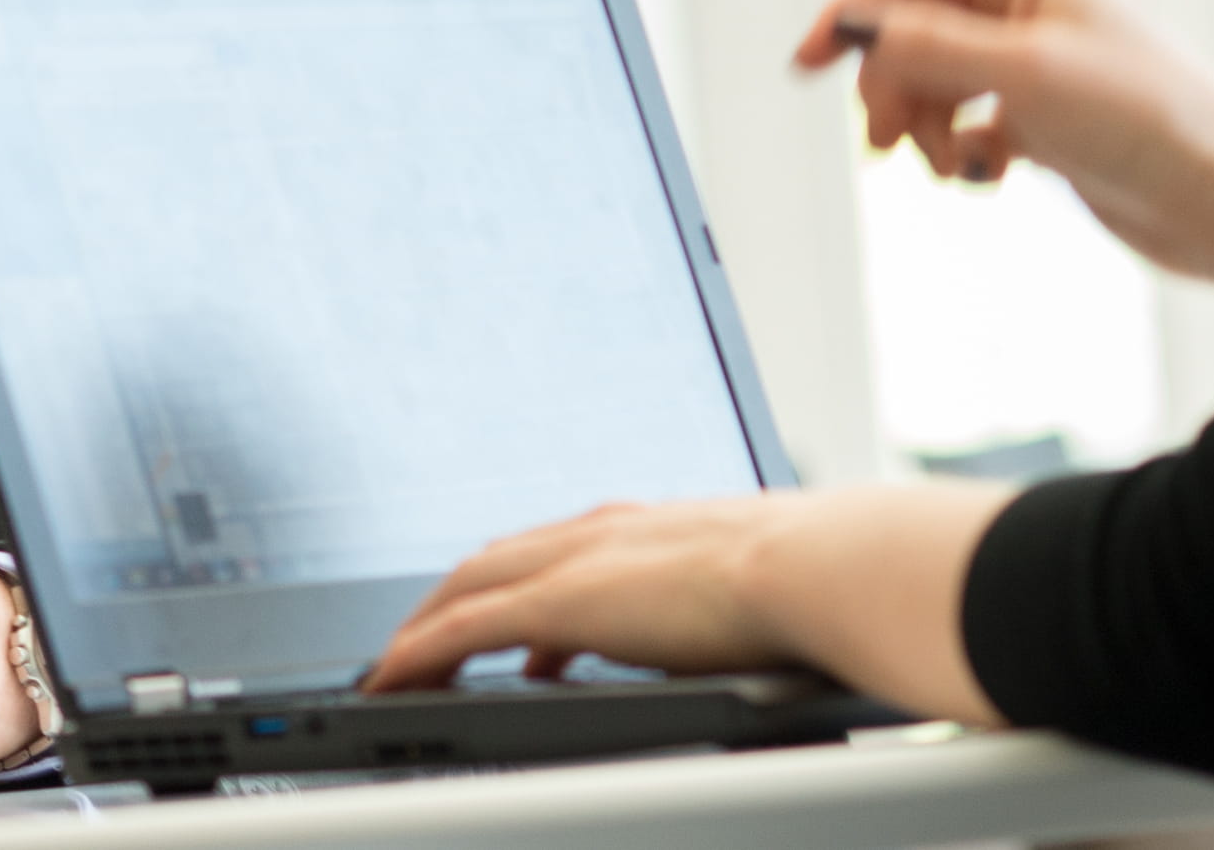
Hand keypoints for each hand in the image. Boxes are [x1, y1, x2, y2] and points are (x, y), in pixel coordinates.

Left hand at [362, 495, 795, 690]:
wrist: (823, 568)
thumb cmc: (814, 585)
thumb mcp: (745, 596)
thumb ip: (709, 617)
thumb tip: (716, 647)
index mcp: (641, 531)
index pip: (552, 551)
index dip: (515, 583)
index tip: (505, 626)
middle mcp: (596, 535)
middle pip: (492, 563)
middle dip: (450, 603)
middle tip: (422, 644)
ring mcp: (573, 563)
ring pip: (463, 590)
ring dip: (422, 629)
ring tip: (395, 669)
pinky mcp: (559, 601)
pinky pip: (460, 631)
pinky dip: (418, 654)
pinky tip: (390, 682)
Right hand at [798, 0, 1213, 306]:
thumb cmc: (1144, 117)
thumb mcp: (1021, 70)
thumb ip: (925, 43)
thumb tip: (849, 23)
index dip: (848, 19)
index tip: (804, 69)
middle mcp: (1025, 8)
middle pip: (907, 38)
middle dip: (891, 91)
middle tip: (888, 144)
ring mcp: (1033, 67)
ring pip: (931, 87)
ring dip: (925, 129)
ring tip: (953, 166)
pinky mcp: (1043, 122)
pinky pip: (965, 128)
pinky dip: (960, 153)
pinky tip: (989, 175)